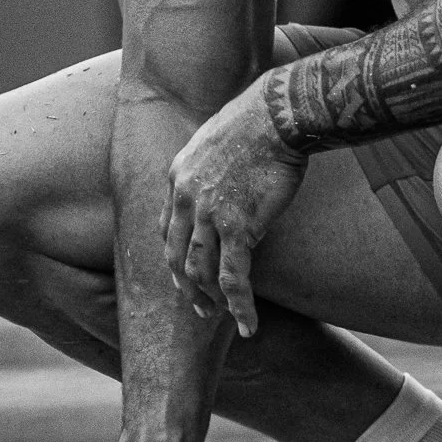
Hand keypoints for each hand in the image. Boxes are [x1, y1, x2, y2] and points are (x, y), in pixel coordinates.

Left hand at [162, 78, 306, 337]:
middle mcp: (185, 199)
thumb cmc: (256, 119)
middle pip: (176, 256)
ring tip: (223, 316)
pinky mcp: (238, 228)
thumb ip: (210, 164)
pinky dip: (240, 306)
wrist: (275, 116)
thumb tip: (223, 177)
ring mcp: (209, 216)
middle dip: (186, 286)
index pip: (166, 226)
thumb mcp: (215, 137)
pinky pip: (234, 278)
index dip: (174, 254)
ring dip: (211, 300)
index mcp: (177, 176)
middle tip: (199, 306)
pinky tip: (249, 325)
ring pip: (201, 272)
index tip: (184, 271)